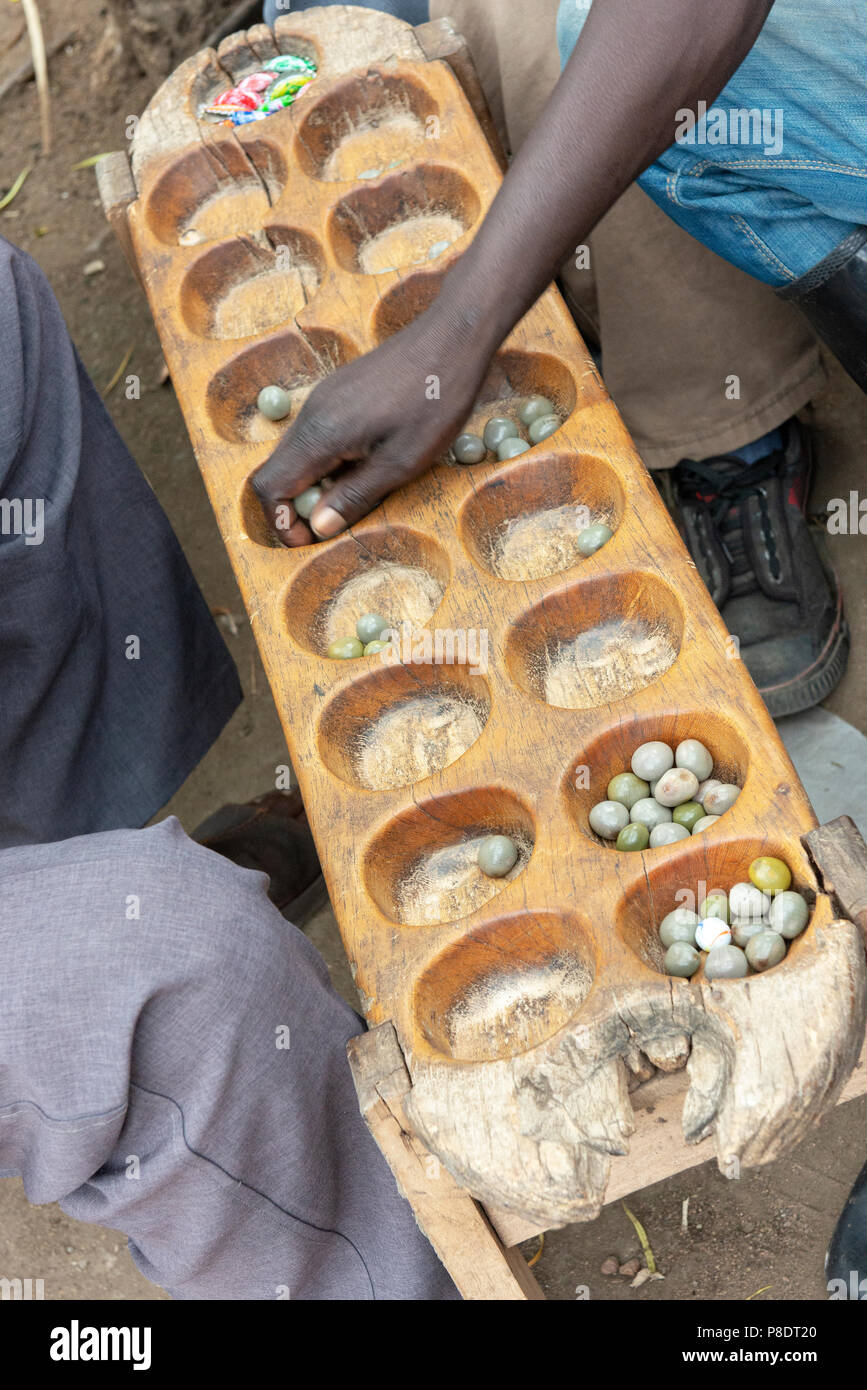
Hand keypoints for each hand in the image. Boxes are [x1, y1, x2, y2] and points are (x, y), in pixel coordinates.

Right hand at [251, 302, 494, 545]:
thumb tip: (318, 527)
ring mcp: (322, 399)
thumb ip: (354, 497)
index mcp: (320, 435)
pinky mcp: (338, 392)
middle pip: (277, 471)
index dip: (282, 522)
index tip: (311, 540)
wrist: (451, 337)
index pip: (270, 487)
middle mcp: (311, 414)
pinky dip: (326, 462)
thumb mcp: (401, 463)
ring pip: (296, 453)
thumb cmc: (435, 401)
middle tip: (335, 524)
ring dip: (314, 484)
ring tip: (354, 497)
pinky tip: (365, 464)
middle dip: (296, 507)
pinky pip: (315, 435)